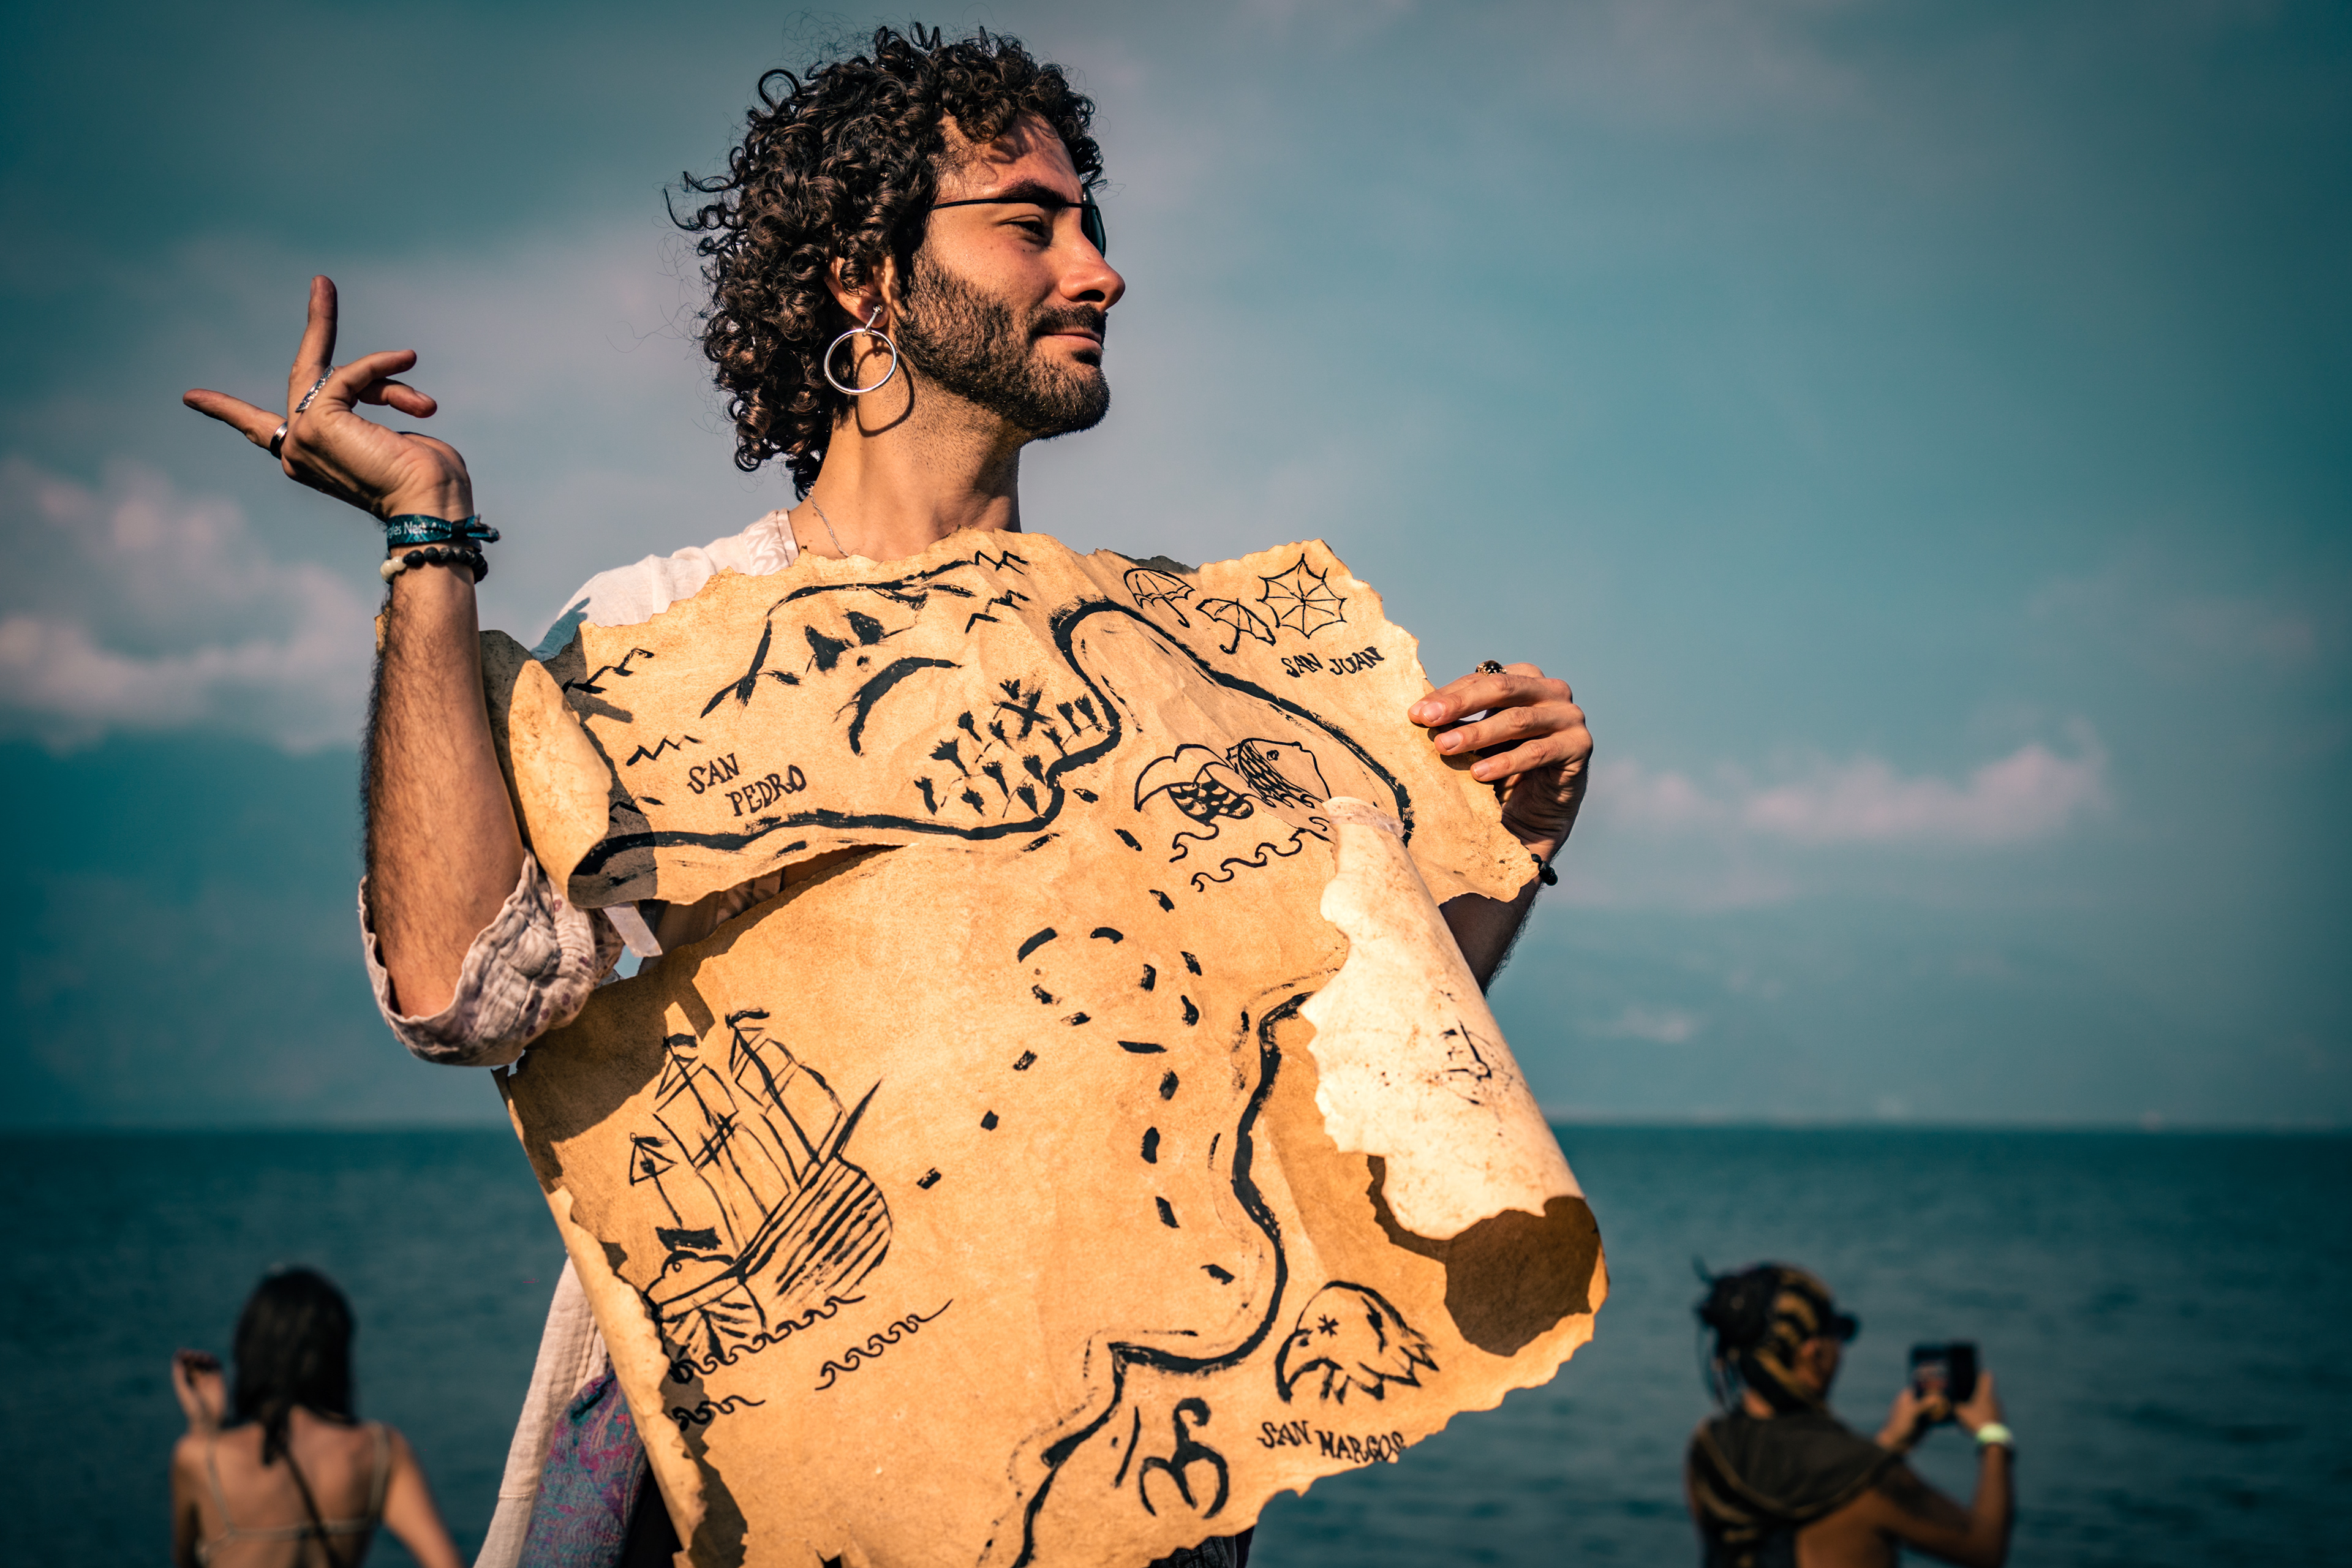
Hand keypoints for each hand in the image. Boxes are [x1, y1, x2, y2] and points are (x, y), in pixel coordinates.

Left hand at [171, 1349, 225, 1433]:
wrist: (210, 1422)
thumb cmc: (194, 1411)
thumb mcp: (185, 1394)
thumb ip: (180, 1379)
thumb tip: (177, 1363)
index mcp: (185, 1384)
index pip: (182, 1366)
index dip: (181, 1358)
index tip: (180, 1353)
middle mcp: (196, 1380)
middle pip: (193, 1363)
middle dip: (191, 1356)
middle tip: (190, 1354)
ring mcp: (208, 1380)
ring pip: (204, 1363)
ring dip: (202, 1357)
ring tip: (200, 1356)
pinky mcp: (219, 1380)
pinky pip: (216, 1367)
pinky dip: (213, 1361)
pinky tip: (209, 1359)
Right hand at [183, 276, 472, 524]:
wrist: (431, 504)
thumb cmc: (431, 480)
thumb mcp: (399, 434)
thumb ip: (375, 409)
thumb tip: (386, 388)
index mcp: (313, 460)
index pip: (260, 432)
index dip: (226, 411)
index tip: (191, 397)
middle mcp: (298, 452)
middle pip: (303, 378)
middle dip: (318, 328)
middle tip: (321, 283)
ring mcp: (303, 437)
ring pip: (329, 371)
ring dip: (379, 370)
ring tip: (414, 374)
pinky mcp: (317, 422)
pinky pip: (348, 374)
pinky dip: (379, 366)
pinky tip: (406, 361)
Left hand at [1408, 663, 1591, 858]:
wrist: (1534, 815)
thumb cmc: (1501, 770)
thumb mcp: (1477, 741)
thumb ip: (1458, 721)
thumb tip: (1418, 711)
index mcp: (1526, 679)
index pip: (1482, 679)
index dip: (1448, 694)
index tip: (1416, 713)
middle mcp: (1552, 691)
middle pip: (1502, 688)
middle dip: (1461, 704)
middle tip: (1428, 721)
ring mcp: (1569, 717)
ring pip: (1519, 719)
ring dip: (1478, 734)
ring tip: (1445, 747)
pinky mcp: (1579, 746)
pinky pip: (1538, 751)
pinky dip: (1506, 762)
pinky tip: (1479, 773)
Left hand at [1877, 1383, 1949, 1451]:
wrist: (1897, 1444)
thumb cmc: (1900, 1425)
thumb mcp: (1911, 1413)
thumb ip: (1923, 1404)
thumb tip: (1936, 1397)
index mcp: (1908, 1396)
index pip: (1922, 1386)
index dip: (1932, 1383)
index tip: (1946, 1381)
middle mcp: (1915, 1402)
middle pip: (1930, 1396)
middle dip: (1940, 1395)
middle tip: (1955, 1393)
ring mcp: (1921, 1412)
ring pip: (1934, 1407)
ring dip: (1943, 1406)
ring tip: (1957, 1402)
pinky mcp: (1926, 1423)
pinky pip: (1936, 1417)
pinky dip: (1943, 1416)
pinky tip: (1953, 1414)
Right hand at [1954, 1370, 2003, 1435]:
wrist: (1993, 1439)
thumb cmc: (1976, 1420)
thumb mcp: (1961, 1413)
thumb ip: (1957, 1406)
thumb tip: (1954, 1404)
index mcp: (1985, 1393)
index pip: (1987, 1377)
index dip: (1982, 1373)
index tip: (1977, 1372)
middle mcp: (1994, 1398)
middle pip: (1987, 1390)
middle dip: (1978, 1391)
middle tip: (1968, 1392)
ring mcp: (1999, 1409)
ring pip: (1989, 1402)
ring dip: (1981, 1404)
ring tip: (1971, 1408)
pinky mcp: (2000, 1419)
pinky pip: (1991, 1412)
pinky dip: (1985, 1413)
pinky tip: (1977, 1420)